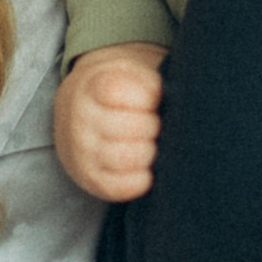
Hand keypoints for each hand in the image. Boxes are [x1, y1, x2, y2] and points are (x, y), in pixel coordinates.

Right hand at [54, 44, 164, 204]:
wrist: (81, 113)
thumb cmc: (121, 93)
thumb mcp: (133, 75)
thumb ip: (154, 85)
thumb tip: (180, 105)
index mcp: (93, 87)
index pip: (118, 91)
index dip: (147, 97)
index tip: (153, 99)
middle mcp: (83, 120)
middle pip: (130, 126)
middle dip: (152, 126)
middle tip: (155, 124)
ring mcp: (84, 151)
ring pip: (127, 157)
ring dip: (148, 152)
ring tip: (150, 144)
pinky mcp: (90, 179)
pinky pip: (119, 187)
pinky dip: (141, 179)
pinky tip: (146, 168)